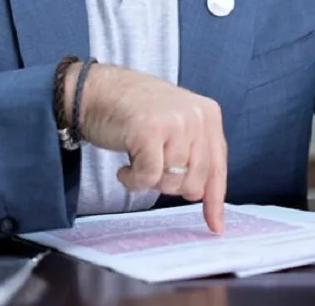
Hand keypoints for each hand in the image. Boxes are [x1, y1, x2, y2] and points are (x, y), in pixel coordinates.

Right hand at [66, 63, 226, 231]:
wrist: (96, 89)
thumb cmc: (132, 111)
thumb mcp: (175, 125)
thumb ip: (192, 155)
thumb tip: (201, 196)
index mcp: (208, 114)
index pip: (218, 165)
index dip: (215, 199)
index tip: (215, 225)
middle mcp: (196, 116)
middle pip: (195, 181)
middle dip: (170, 185)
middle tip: (150, 167)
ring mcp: (175, 122)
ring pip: (172, 182)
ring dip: (149, 180)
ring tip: (136, 159)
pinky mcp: (150, 131)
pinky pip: (149, 178)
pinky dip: (134, 181)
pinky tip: (125, 168)